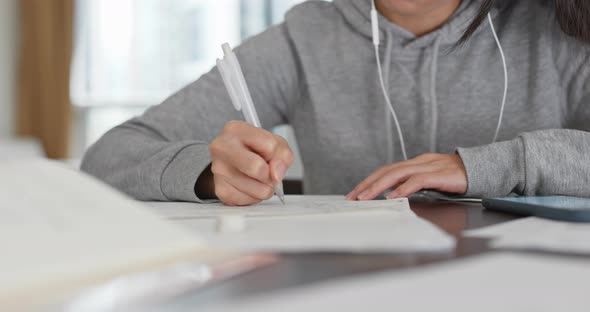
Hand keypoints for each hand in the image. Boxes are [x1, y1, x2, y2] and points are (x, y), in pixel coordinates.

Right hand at [208, 121, 293, 205]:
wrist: (231, 162)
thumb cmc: (253, 150)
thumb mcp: (274, 143)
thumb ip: (282, 154)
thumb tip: (276, 174)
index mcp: (235, 129)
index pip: (269, 146)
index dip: (277, 155)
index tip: (271, 157)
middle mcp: (222, 147)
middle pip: (257, 168)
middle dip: (270, 174)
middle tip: (267, 172)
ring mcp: (218, 170)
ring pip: (259, 189)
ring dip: (264, 188)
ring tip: (257, 178)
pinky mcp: (220, 190)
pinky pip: (250, 201)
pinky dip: (255, 196)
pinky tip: (249, 186)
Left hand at [346, 153, 467, 200]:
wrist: (482, 169)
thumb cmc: (456, 177)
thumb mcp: (430, 181)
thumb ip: (412, 184)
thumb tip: (393, 194)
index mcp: (414, 164)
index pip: (386, 170)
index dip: (369, 181)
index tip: (355, 193)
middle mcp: (418, 162)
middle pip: (387, 171)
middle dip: (368, 184)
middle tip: (354, 196)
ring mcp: (428, 167)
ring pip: (397, 174)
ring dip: (379, 186)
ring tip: (366, 197)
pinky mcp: (439, 174)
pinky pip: (418, 180)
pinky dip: (404, 188)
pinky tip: (393, 196)